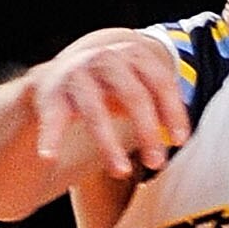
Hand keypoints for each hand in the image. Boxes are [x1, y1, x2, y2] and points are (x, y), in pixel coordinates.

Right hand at [31, 31, 189, 180]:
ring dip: (108, 144)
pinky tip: (49, 157)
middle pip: (133, 95)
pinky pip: (53, 118)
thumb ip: (162, 107)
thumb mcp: (139, 88)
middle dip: (147, 131)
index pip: (160, 81)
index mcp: (134, 55)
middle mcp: (106, 59)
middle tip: (156, 163)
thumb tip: (180, 139)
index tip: (180, 141)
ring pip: (95, 110)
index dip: (172, 111)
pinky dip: (50, 137)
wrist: (60, 76)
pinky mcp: (51, 93)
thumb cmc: (112, 88)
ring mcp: (77, 74)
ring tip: (120, 171)